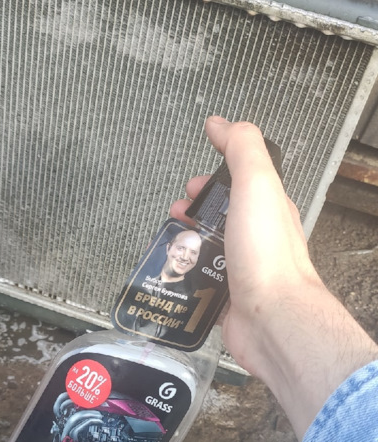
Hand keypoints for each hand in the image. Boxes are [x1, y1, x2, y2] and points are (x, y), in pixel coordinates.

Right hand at [171, 117, 377, 439]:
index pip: (244, 176)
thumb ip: (242, 149)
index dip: (219, 167)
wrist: (271, 319)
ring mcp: (243, 268)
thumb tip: (223, 122)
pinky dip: (187, 271)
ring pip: (211, 246)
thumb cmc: (267, 255)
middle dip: (198, 204)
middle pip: (225, 212)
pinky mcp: (228, 297)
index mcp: (269, 206)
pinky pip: (203, 279)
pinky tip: (174, 269)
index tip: (198, 165)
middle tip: (180, 205)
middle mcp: (258, 236)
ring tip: (171, 237)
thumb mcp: (256, 185)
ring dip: (188, 238)